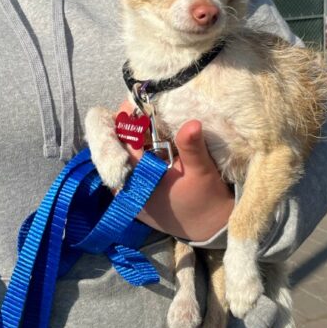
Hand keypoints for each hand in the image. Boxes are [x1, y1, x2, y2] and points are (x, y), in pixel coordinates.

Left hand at [117, 102, 234, 241]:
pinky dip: (138, 147)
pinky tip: (152, 137)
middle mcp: (124, 188)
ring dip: (135, 134)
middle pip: (117, 144)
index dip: (130, 117)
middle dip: (131, 123)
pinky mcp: (133, 191)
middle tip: (148, 104)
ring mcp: (126, 191)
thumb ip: (192, 148)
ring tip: (152, 117)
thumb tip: (192, 123)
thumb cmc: (206, 200)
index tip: (142, 99)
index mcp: (137, 182)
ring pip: (121, 152)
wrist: (209, 228)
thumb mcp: (201, 173)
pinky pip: (127, 162)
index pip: (122, 141)